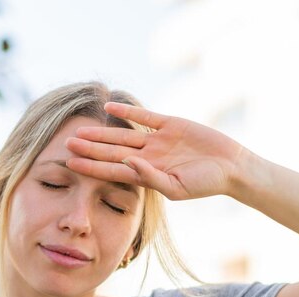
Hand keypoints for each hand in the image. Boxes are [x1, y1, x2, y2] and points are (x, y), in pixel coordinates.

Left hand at [64, 102, 246, 199]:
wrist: (232, 168)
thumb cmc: (206, 184)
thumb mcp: (176, 187)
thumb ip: (150, 177)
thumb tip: (126, 162)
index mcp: (147, 175)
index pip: (112, 171)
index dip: (91, 168)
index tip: (70, 165)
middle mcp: (148, 157)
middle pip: (111, 152)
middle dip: (89, 150)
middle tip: (66, 144)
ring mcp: (157, 140)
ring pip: (123, 135)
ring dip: (102, 133)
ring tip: (80, 131)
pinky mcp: (170, 124)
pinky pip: (144, 116)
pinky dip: (128, 111)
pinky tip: (109, 107)